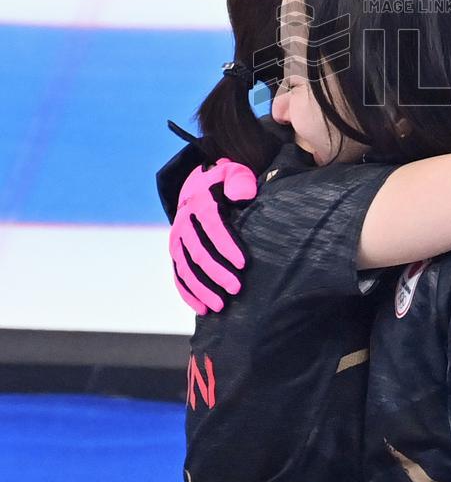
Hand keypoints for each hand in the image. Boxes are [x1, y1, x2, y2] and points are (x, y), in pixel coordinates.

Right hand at [170, 158, 256, 314]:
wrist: (196, 186)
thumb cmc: (223, 183)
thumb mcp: (233, 173)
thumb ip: (240, 181)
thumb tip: (242, 195)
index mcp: (200, 203)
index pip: (213, 226)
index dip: (227, 245)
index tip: (243, 263)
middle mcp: (184, 223)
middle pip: (199, 252)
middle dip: (217, 272)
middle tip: (236, 288)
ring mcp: (177, 240)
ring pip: (186, 268)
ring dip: (202, 288)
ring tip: (220, 306)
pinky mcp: (175, 253)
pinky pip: (178, 276)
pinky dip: (188, 293)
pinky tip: (202, 309)